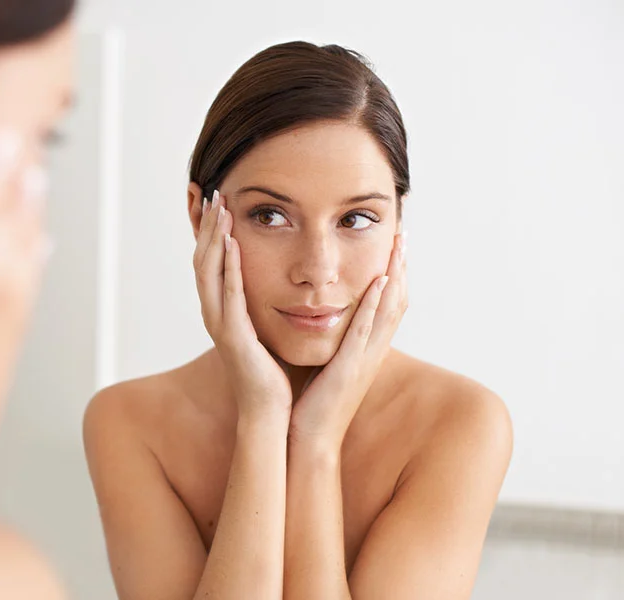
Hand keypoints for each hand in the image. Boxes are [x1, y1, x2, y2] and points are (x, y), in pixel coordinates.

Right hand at [193, 190, 291, 424]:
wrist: (271, 412)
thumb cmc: (271, 374)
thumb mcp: (264, 330)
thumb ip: (262, 305)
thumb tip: (277, 281)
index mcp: (223, 311)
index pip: (210, 262)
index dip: (211, 232)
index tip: (218, 202)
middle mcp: (214, 314)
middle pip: (203, 260)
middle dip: (208, 226)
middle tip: (213, 193)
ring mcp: (220, 324)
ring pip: (209, 272)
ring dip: (214, 238)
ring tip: (220, 208)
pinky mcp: (233, 337)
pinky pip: (228, 295)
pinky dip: (228, 268)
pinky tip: (232, 244)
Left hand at [288, 232, 407, 451]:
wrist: (308, 439)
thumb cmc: (312, 404)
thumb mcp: (326, 364)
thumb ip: (331, 341)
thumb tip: (322, 317)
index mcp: (365, 349)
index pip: (387, 305)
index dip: (394, 274)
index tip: (394, 244)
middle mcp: (372, 352)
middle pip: (396, 302)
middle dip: (401, 266)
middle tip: (403, 233)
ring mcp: (365, 360)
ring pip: (388, 312)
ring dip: (396, 277)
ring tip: (399, 246)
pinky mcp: (350, 369)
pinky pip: (365, 331)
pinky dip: (374, 306)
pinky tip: (378, 282)